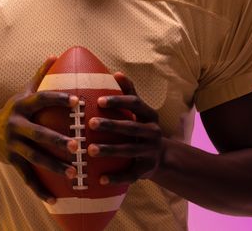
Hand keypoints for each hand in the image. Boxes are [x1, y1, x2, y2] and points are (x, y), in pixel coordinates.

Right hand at [0, 56, 78, 202]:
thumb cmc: (15, 110)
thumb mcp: (23, 92)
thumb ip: (40, 75)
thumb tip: (56, 55)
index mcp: (22, 106)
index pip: (42, 100)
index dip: (58, 99)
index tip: (77, 102)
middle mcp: (16, 125)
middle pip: (38, 133)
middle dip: (56, 140)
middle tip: (76, 145)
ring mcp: (13, 145)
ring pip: (34, 158)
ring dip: (54, 166)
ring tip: (73, 172)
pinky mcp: (12, 161)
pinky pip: (27, 177)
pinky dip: (40, 189)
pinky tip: (55, 198)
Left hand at [87, 71, 163, 185]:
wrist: (162, 156)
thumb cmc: (141, 126)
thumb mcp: (139, 110)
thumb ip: (129, 92)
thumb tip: (116, 73)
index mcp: (150, 115)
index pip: (136, 104)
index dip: (118, 101)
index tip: (99, 101)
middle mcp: (153, 132)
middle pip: (131, 128)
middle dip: (111, 125)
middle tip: (90, 123)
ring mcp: (151, 152)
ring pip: (129, 151)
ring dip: (110, 150)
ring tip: (90, 150)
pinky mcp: (146, 170)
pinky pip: (131, 175)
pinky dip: (116, 177)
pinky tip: (100, 179)